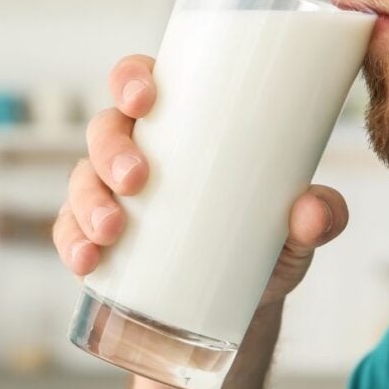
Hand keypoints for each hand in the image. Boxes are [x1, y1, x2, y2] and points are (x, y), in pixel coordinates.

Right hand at [52, 54, 349, 310]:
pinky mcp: (94, 240)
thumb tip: (311, 211)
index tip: (146, 97)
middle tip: (139, 179)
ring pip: (81, 180)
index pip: (140, 81)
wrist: (240, 310)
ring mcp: (109, 196)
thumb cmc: (263, 243)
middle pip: (104, 129)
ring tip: (112, 231)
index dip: (131, 78)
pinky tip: (86, 262)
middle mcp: (135, 151)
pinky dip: (72, 244)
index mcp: (178, 125)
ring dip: (89, 201)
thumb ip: (320, 215)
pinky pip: (68, 232)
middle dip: (112, 150)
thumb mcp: (296, 230)